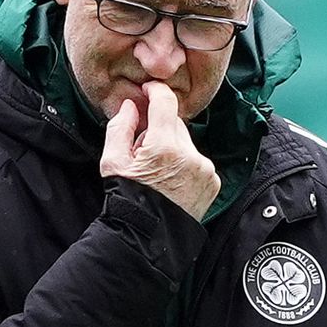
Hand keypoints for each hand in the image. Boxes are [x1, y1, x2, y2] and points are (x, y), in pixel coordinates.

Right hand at [101, 82, 220, 220]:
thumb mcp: (113, 162)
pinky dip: (186, 163)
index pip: (166, 102)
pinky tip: (173, 180)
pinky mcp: (213, 180)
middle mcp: (190, 154)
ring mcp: (205, 168)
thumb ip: (120, 127)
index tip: (149, 90)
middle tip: (145, 151)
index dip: (156, 91)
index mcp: (164, 146)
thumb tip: (132, 104)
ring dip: (173, 147)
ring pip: (187, 142)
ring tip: (159, 171)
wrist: (149, 235)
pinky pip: (198, 160)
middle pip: (175, 124)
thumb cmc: (128, 198)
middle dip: (160, 130)